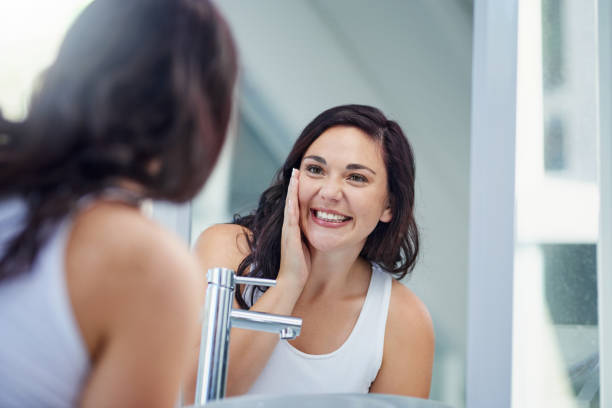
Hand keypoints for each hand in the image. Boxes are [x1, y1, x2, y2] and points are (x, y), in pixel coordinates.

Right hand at [277, 169, 310, 292]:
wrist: (292, 280)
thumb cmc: (301, 265)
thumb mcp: (307, 245)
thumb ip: (309, 234)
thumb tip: (321, 226)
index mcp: (293, 228)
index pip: (296, 205)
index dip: (297, 190)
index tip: (300, 177)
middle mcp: (289, 227)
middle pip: (291, 201)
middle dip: (293, 185)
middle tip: (297, 170)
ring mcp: (288, 231)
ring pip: (290, 206)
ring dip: (292, 190)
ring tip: (295, 176)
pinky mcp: (290, 237)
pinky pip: (291, 218)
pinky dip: (291, 206)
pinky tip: (293, 196)